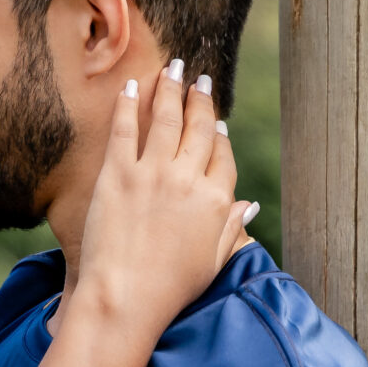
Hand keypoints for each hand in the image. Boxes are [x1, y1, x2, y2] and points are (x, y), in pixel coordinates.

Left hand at [73, 59, 251, 336]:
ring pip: (166, 121)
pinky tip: (131, 85)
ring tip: (173, 69)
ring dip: (171, 90)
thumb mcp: (213, 262)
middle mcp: (189, 180)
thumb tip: (249, 206)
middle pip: (199, 130)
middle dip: (201, 100)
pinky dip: (128, 104)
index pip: (223, 156)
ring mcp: (153, 173)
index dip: (219, 136)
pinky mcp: (118, 173)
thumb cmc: (170, 289)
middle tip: (200, 80)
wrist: (125, 297)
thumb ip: (231, 229)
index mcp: (217, 202)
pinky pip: (125, 129)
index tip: (217, 121)